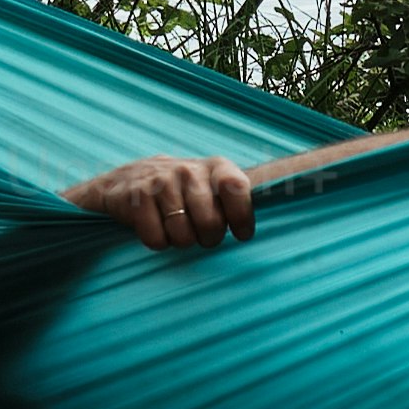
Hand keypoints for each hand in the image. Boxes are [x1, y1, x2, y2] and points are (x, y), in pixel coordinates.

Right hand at [68, 154, 260, 253]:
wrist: (123, 183)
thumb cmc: (182, 191)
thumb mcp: (211, 186)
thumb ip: (238, 198)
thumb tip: (285, 214)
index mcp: (215, 167)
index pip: (237, 188)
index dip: (242, 216)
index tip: (241, 235)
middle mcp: (188, 170)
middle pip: (210, 223)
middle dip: (207, 238)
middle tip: (200, 234)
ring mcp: (160, 182)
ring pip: (182, 236)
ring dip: (180, 242)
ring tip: (175, 229)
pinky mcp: (135, 198)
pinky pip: (156, 239)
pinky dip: (156, 242)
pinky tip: (153, 228)